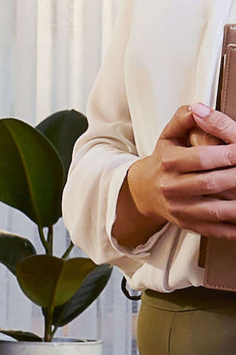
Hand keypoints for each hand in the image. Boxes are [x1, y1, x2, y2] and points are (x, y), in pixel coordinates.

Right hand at [113, 104, 235, 247]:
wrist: (143, 192)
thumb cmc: (163, 161)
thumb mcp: (169, 136)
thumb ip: (184, 119)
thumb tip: (198, 108)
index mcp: (168, 163)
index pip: (202, 158)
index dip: (227, 154)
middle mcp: (172, 188)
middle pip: (210, 184)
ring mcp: (179, 208)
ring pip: (214, 210)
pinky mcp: (186, 223)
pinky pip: (211, 229)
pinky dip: (230, 230)